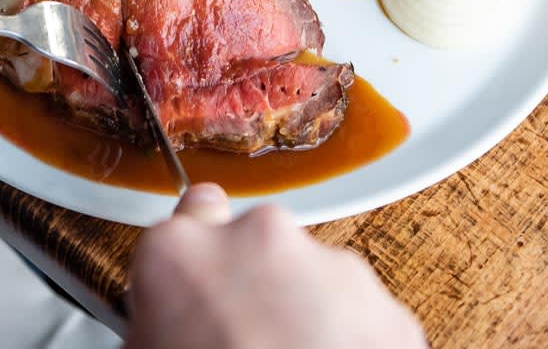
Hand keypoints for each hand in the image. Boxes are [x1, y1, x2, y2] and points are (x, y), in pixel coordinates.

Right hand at [125, 184, 426, 348]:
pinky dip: (350, 344)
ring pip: (312, 280)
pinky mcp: (385, 304)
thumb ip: (162, 328)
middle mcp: (259, 238)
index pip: (193, 212)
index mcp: (181, 254)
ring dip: (304, 318)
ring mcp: (329, 266)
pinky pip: (360, 314)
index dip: (200, 254)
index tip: (205, 281)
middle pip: (257, 247)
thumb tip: (173, 331)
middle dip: (255, 289)